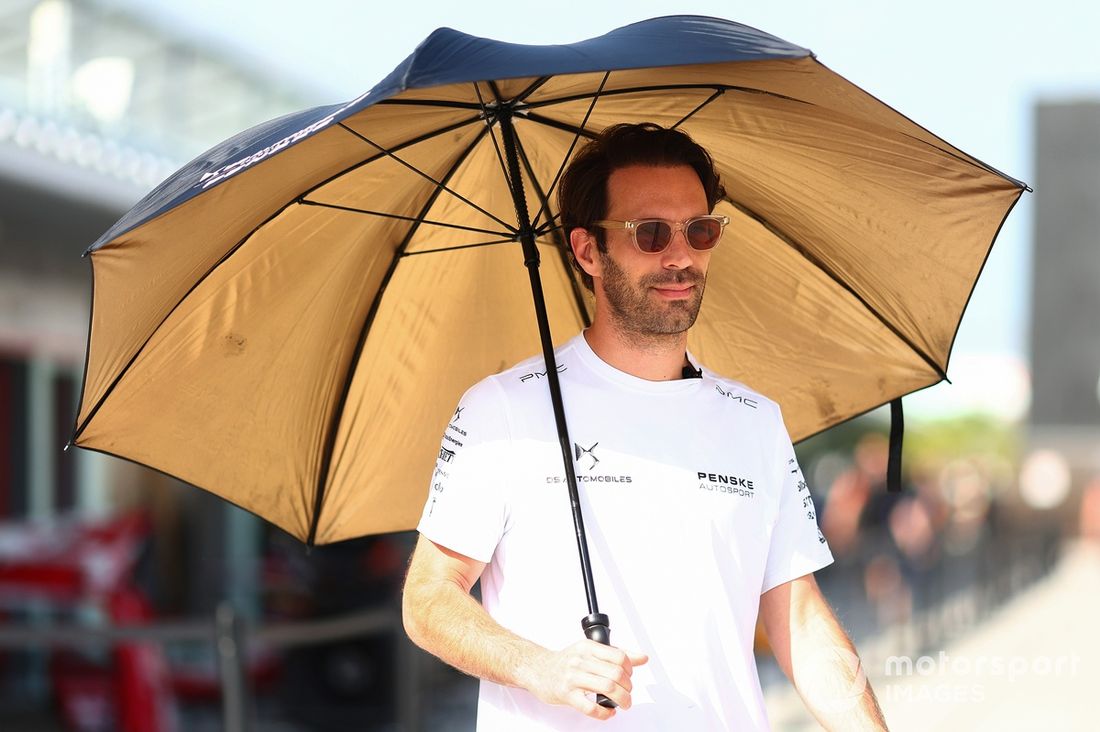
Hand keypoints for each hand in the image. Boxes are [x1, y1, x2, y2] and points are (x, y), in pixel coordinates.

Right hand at [527, 639, 648, 719]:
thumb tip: (642, 658)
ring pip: (607, 688)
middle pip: (616, 674)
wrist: (539, 670)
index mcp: (588, 647)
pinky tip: (608, 712)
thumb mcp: (590, 651)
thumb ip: (616, 654)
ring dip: (622, 700)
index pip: (619, 656)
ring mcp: (573, 678)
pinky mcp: (567, 695)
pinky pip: (590, 707)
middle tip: (628, 693)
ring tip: (623, 703)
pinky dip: (604, 712)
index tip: (629, 676)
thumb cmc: (566, 662)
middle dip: (628, 687)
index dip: (630, 669)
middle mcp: (580, 660)